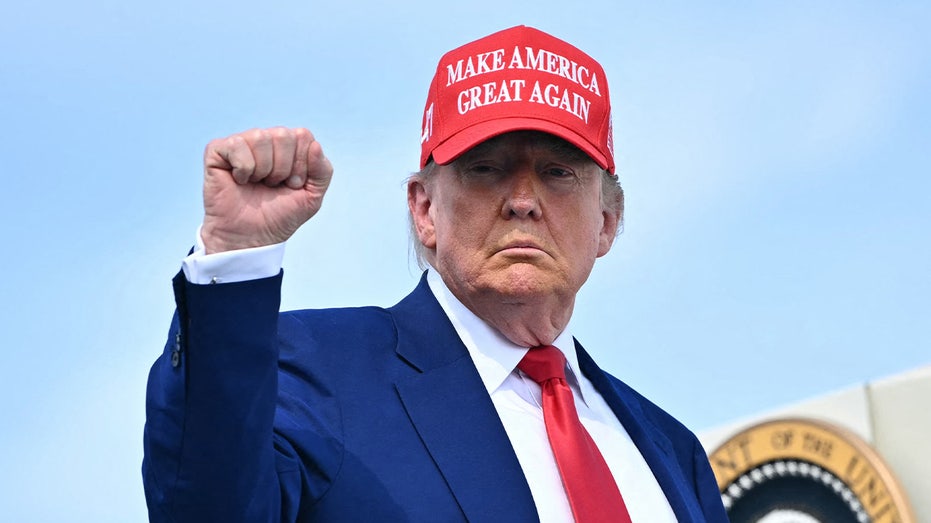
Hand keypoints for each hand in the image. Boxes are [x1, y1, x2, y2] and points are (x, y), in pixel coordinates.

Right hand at [200, 127, 332, 253]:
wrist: (251, 237)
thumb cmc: (279, 216)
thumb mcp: (312, 197)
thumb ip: (322, 171)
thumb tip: (314, 145)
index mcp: (288, 146)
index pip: (303, 136)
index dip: (301, 165)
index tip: (293, 185)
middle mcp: (265, 140)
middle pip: (283, 135)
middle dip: (283, 168)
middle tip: (274, 186)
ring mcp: (241, 143)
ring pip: (260, 137)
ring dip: (263, 169)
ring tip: (257, 183)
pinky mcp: (218, 151)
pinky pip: (237, 145)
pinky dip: (243, 168)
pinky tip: (239, 180)